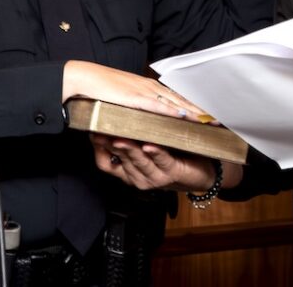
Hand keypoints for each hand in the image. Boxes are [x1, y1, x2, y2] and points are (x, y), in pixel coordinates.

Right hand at [62, 60, 206, 121]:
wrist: (83, 78)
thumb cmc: (99, 89)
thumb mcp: (122, 99)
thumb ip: (135, 107)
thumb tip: (143, 118)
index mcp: (148, 88)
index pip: (176, 99)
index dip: (194, 108)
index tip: (208, 116)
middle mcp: (150, 88)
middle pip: (181, 101)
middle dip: (201, 112)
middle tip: (219, 121)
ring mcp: (144, 92)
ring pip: (175, 104)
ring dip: (194, 113)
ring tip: (210, 122)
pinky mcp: (135, 98)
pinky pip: (158, 106)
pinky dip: (173, 112)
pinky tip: (185, 117)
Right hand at [91, 135, 225, 190]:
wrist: (200, 174)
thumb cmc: (173, 158)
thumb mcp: (147, 149)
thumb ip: (132, 137)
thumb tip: (115, 116)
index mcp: (129, 171)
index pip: (106, 163)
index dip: (98, 147)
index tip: (92, 131)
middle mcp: (138, 176)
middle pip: (120, 159)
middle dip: (110, 144)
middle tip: (100, 130)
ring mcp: (154, 176)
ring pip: (138, 160)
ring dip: (129, 148)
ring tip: (120, 137)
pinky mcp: (171, 172)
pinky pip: (162, 160)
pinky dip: (155, 152)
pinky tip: (149, 144)